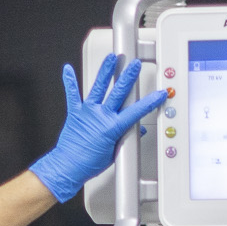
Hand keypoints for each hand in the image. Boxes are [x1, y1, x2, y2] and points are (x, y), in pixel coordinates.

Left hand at [29, 54, 168, 202]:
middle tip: (134, 65)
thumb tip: (136, 131)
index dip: (150, 101)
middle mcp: (101, 116)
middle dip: (128, 76)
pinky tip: (67, 69)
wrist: (68, 167)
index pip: (136, 111)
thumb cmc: (89, 163)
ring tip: (111, 58)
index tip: (159, 93)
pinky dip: (69, 81)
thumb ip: (125, 138)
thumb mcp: (115, 152)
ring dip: (106, 71)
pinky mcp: (75, 113)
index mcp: (113, 127)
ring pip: (98, 87)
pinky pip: (72, 94)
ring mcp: (87, 112)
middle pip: (118, 92)